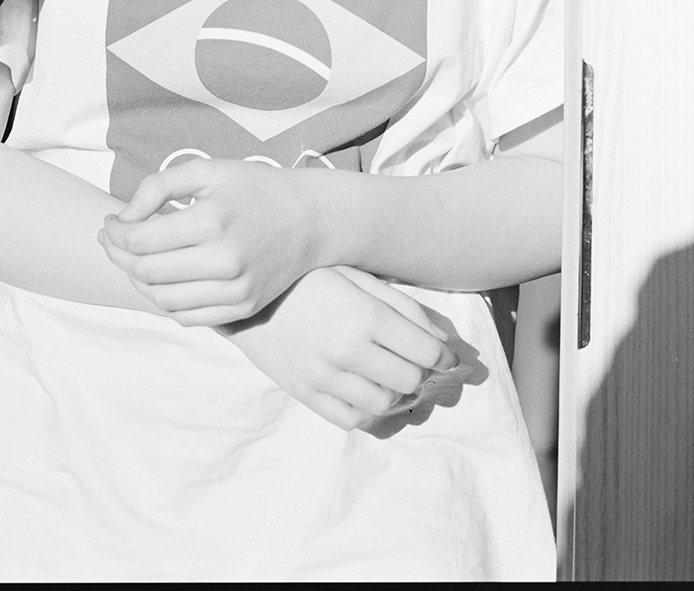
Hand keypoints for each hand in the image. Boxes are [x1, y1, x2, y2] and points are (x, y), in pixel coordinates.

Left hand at [100, 157, 319, 325]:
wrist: (310, 219)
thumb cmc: (252, 188)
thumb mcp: (206, 170)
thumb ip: (158, 186)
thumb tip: (124, 219)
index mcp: (213, 221)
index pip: (142, 240)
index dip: (115, 233)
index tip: (110, 222)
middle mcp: (226, 261)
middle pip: (147, 272)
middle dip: (119, 255)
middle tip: (113, 238)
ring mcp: (237, 290)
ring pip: (162, 300)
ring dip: (137, 280)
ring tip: (134, 256)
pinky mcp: (243, 308)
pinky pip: (186, 316)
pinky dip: (163, 300)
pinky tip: (160, 277)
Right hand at [220, 266, 457, 431]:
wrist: (245, 291)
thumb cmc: (304, 276)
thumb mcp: (354, 274)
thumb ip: (399, 304)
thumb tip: (440, 338)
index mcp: (364, 315)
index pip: (426, 351)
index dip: (445, 356)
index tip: (447, 355)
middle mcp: (348, 350)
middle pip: (410, 380)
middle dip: (422, 372)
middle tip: (417, 362)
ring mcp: (325, 376)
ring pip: (385, 403)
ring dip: (396, 393)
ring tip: (390, 376)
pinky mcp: (305, 392)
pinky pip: (351, 419)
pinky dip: (367, 411)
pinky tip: (366, 392)